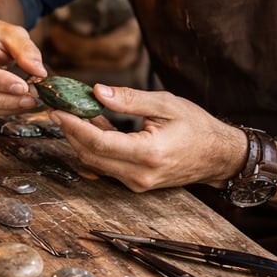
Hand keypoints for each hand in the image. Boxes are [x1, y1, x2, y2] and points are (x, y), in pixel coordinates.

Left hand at [48, 84, 246, 190]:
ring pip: (95, 163)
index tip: (58, 110)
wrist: (218, 155)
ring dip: (79, 140)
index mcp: (149, 153)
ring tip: (71, 114)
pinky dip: (94, 147)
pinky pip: (106, 166)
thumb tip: (97, 91)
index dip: (74, 126)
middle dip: (70, 132)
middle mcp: (140, 175)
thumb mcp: (165, 104)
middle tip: (58, 109)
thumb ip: (130, 99)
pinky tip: (91, 127)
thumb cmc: (196, 126)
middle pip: (91, 156)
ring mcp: (137, 183)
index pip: (99, 143)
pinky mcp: (136, 184)